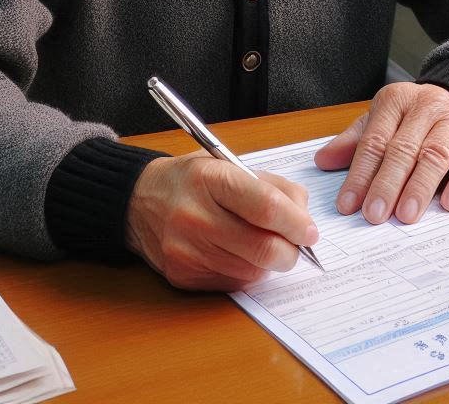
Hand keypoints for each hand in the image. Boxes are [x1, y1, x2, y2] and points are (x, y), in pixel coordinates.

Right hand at [125, 152, 318, 290]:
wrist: (138, 201)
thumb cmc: (192, 179)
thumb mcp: (230, 165)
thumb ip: (273, 186)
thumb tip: (304, 217)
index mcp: (211, 179)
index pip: (266, 207)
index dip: (297, 222)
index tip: (310, 230)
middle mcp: (195, 217)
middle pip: (263, 248)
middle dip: (291, 250)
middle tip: (296, 243)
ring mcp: (187, 251)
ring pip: (253, 271)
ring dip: (270, 263)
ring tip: (266, 244)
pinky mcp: (183, 277)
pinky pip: (233, 284)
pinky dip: (248, 272)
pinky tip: (241, 254)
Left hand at [313, 83, 448, 225]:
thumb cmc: (413, 116)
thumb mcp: (381, 119)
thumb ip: (354, 141)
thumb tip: (323, 161)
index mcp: (395, 101)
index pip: (374, 141)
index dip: (360, 174)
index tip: (348, 204)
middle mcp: (425, 108)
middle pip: (402, 149)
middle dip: (386, 185)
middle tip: (374, 215)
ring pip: (434, 155)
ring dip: (419, 188)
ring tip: (405, 216)